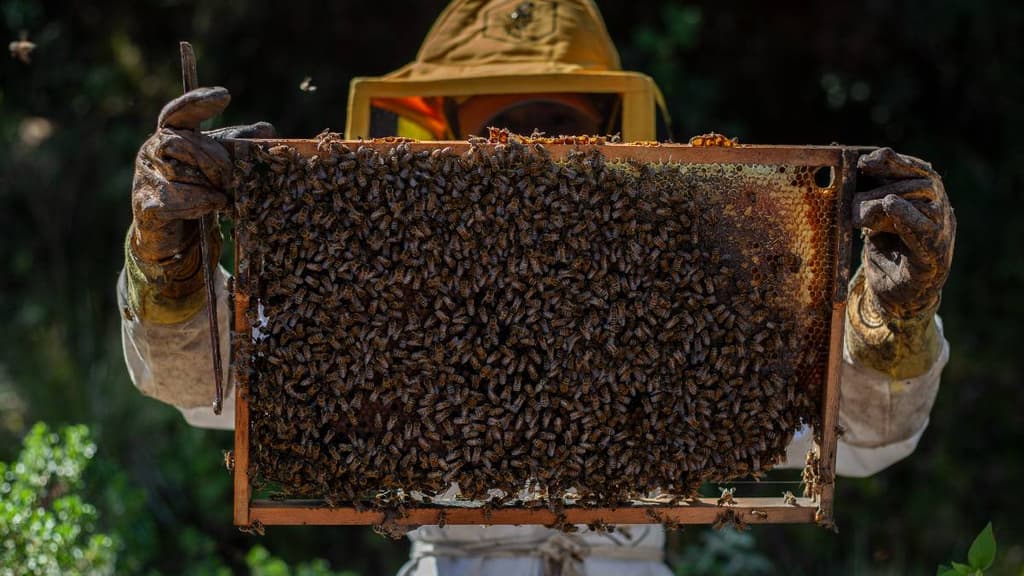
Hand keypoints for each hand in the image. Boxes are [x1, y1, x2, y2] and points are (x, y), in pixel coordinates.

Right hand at [130, 86, 273, 263]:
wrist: (177, 240)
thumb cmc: (198, 196)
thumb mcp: (220, 168)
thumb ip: (237, 147)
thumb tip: (267, 129)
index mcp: (170, 137)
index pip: (179, 112)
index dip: (198, 103)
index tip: (225, 96)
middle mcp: (152, 152)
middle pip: (183, 142)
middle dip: (214, 160)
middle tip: (232, 180)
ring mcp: (144, 177)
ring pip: (179, 171)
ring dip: (207, 185)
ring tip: (222, 199)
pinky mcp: (146, 205)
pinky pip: (174, 197)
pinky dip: (198, 203)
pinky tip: (211, 207)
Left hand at [853, 148, 955, 319]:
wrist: (895, 296)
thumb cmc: (886, 254)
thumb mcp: (875, 221)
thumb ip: (872, 200)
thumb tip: (852, 175)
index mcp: (927, 202)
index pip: (920, 171)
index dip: (896, 162)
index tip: (867, 159)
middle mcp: (940, 214)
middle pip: (925, 183)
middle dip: (890, 176)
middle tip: (861, 178)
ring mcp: (941, 234)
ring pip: (926, 203)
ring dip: (892, 196)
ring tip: (866, 201)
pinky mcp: (934, 256)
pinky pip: (925, 231)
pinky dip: (907, 215)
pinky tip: (890, 204)